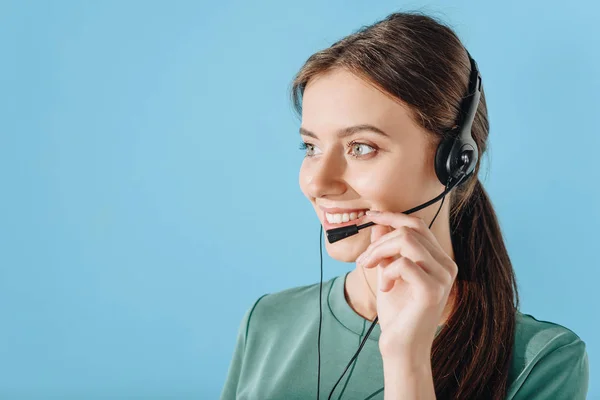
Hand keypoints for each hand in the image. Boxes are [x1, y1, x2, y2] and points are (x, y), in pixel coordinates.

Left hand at [356, 210, 457, 359]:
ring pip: (406, 241)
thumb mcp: (388, 273)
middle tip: (364, 259)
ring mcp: (442, 278)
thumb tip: (378, 224)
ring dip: (379, 251)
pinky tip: (385, 287)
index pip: (418, 225)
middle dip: (380, 238)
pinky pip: (404, 263)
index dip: (392, 216)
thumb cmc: (397, 313)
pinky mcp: (432, 291)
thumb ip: (386, 249)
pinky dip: (387, 271)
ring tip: (370, 268)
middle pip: (411, 230)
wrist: (402, 347)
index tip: (369, 215)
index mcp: (439, 260)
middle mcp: (446, 266)